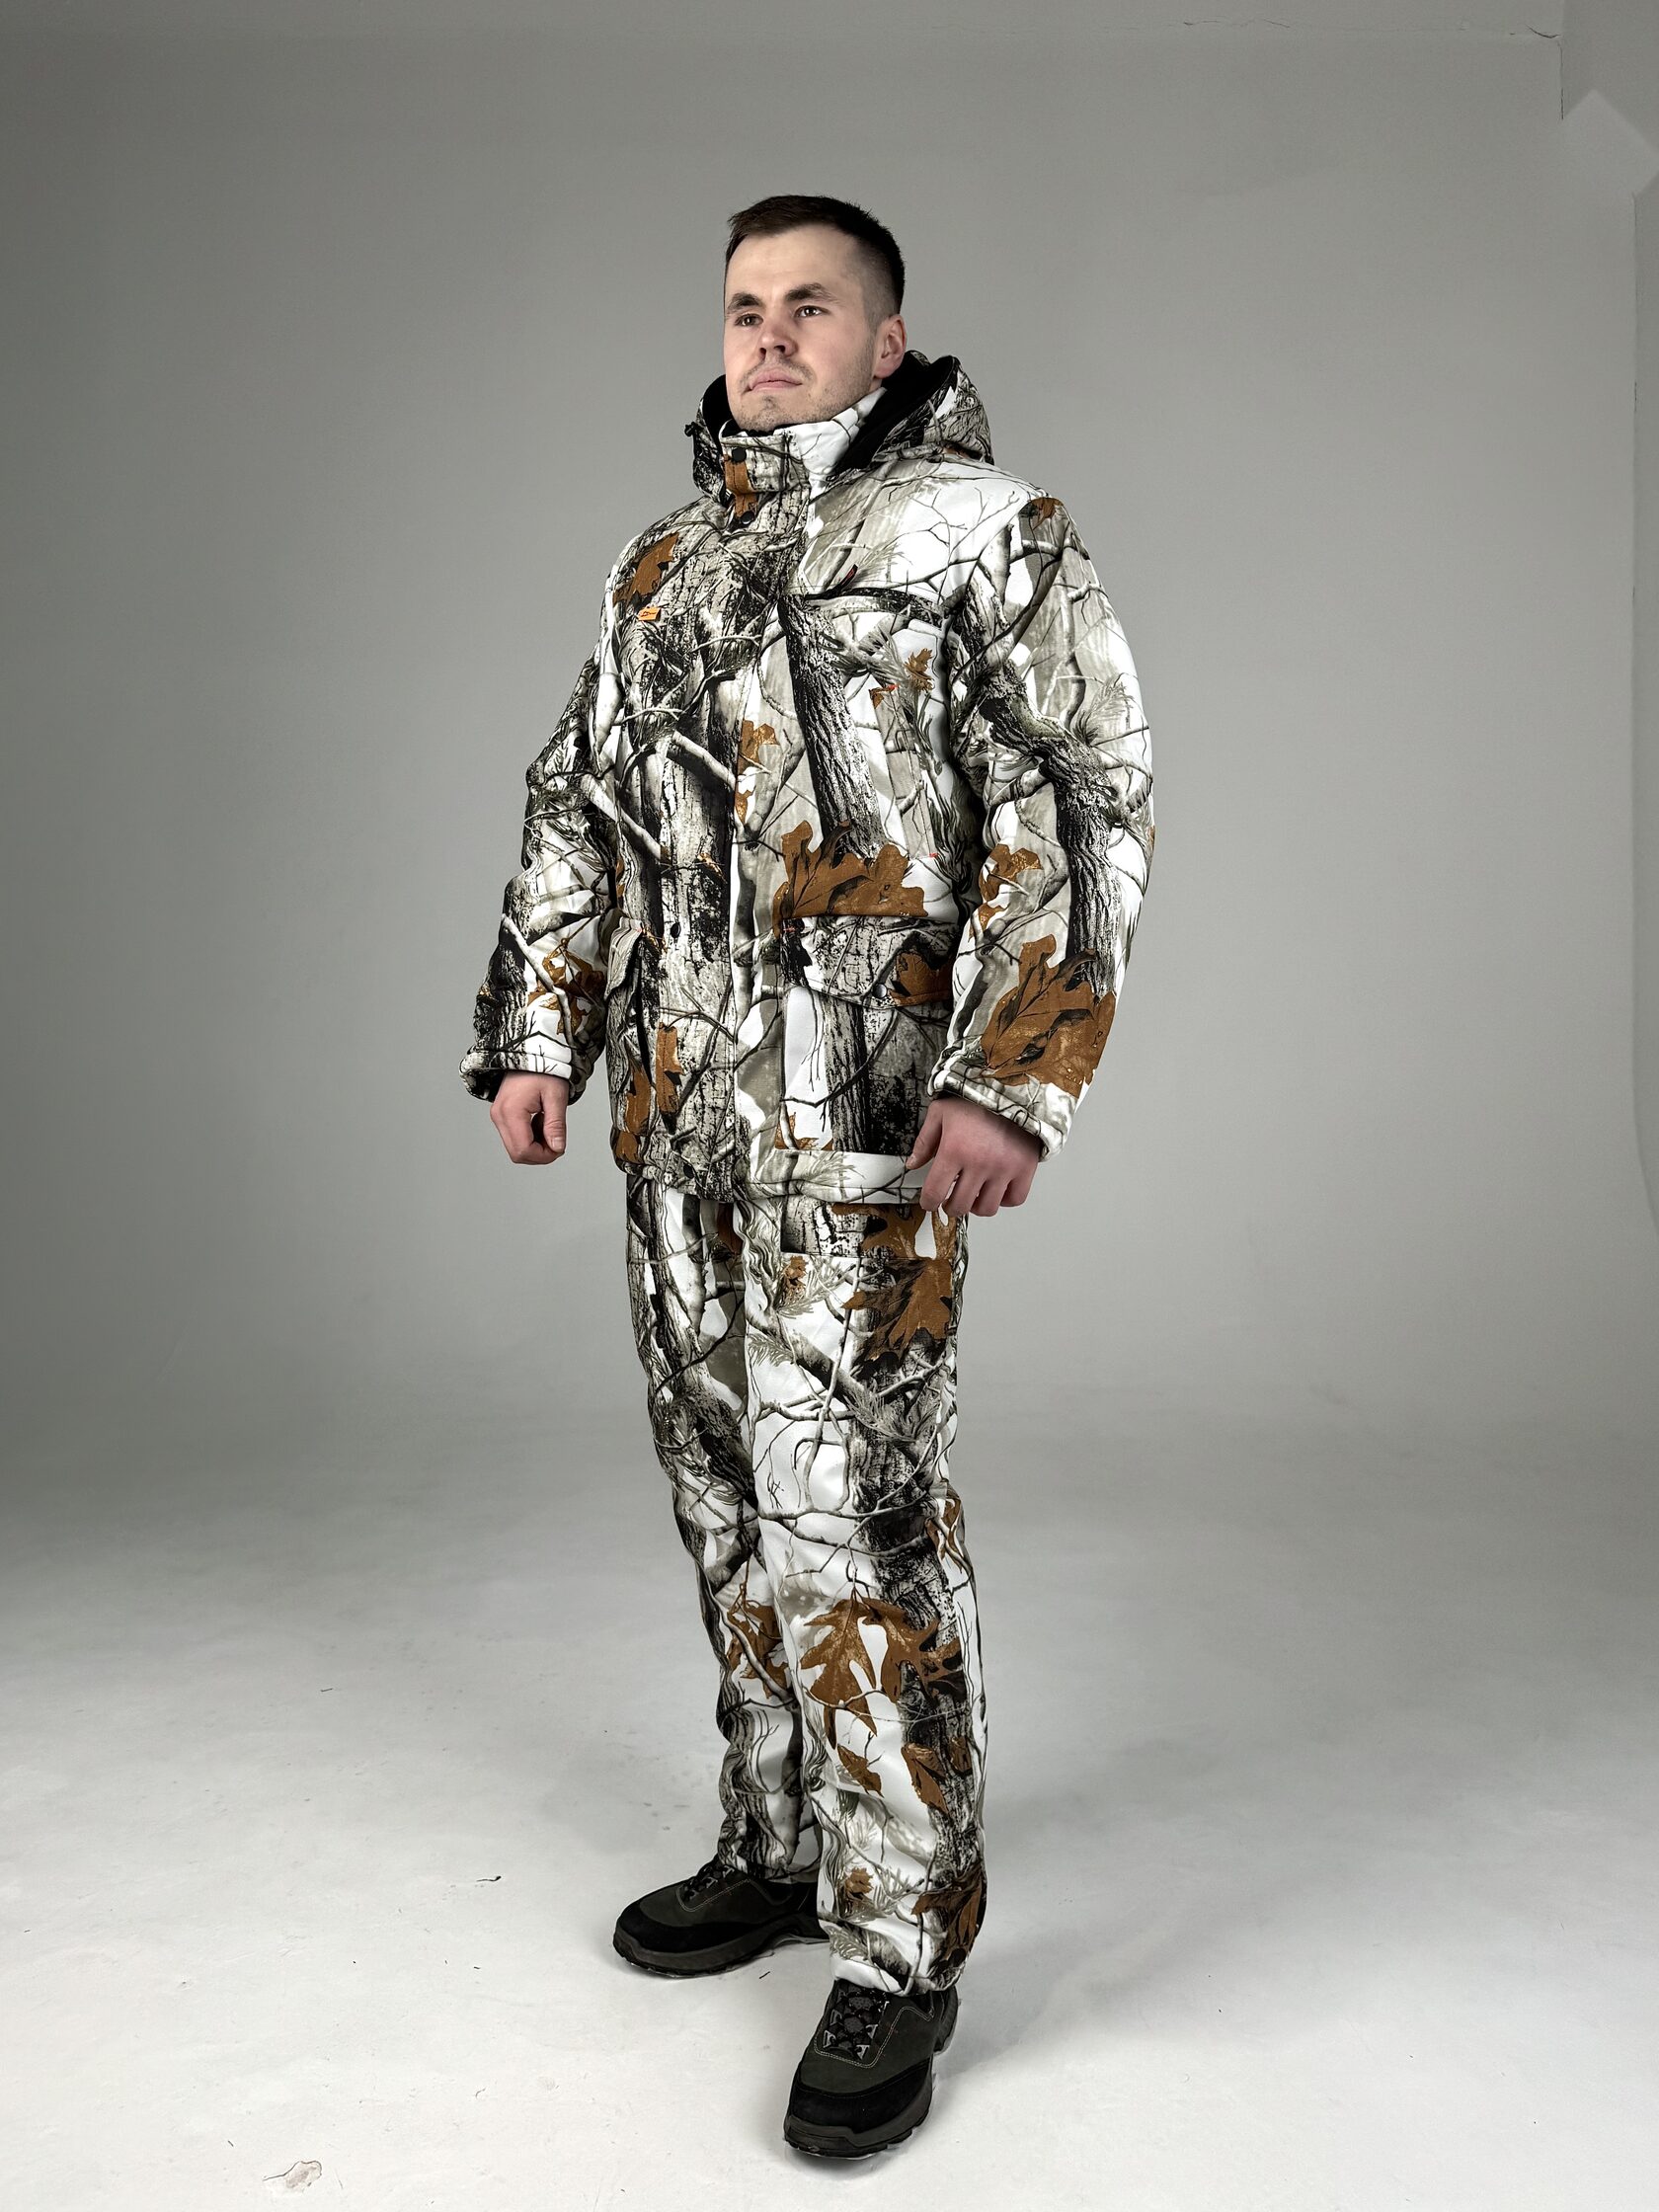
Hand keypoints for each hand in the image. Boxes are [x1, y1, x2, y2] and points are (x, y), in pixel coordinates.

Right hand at [491, 1071, 570, 1163]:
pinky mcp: (501, 1115)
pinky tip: (539, 1121)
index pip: (524, 1150)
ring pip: (515, 1148)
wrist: (530, 1052)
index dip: (544, 1156)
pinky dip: (530, 1137)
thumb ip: (556, 1125)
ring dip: (535, 1144)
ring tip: (547, 1122)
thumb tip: (557, 1148)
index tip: (559, 1147)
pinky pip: (514, 1137)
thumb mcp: (556, 1096)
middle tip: (556, 1137)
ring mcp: (498, 1116)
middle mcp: (499, 1116)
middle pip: (517, 1154)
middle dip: (540, 1153)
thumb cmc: (543, 1068)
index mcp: (511, 1111)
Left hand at [905, 1094, 1041, 1215]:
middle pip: (959, 1205)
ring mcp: (1004, 1168)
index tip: (929, 1202)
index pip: (935, 1192)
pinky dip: (1004, 1200)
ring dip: (975, 1206)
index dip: (928, 1203)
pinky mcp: (1024, 1169)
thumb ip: (924, 1140)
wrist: (1013, 1088)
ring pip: (986, 1208)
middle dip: (949, 1207)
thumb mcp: (941, 1112)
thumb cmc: (977, 1100)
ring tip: (972, 1195)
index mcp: (954, 1149)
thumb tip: (913, 1164)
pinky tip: (996, 1189)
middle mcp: (979, 1163)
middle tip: (949, 1200)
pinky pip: (1014, 1199)